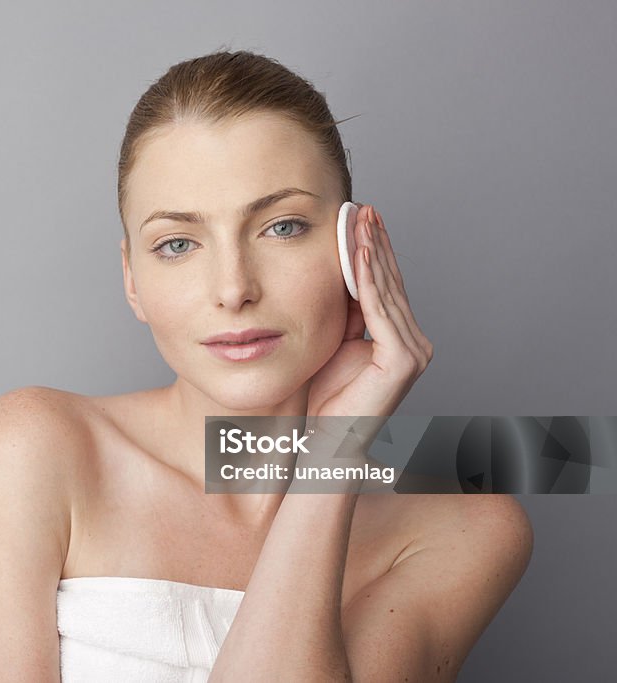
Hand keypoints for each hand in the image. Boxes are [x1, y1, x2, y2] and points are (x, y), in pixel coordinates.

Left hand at [306, 205, 433, 420]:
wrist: (325, 438)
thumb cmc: (324, 395)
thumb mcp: (333, 339)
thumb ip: (345, 310)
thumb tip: (342, 271)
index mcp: (400, 338)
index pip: (385, 285)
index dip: (373, 250)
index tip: (360, 217)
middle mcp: (414, 342)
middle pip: (390, 282)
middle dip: (375, 242)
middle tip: (364, 208)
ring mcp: (413, 351)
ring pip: (386, 291)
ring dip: (372, 252)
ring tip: (361, 220)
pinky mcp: (403, 360)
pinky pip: (380, 311)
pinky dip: (369, 279)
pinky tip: (359, 252)